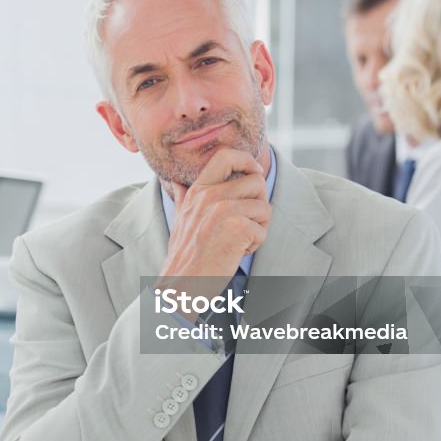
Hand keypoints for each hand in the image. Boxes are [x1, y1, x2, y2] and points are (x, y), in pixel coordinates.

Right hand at [161, 148, 270, 279]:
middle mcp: (210, 196)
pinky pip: (263, 230)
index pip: (226, 156)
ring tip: (238, 240)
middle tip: (245, 222)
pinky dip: (255, 245)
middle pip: (256, 180)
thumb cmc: (184, 255)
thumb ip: (182, 197)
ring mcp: (223, 211)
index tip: (253, 174)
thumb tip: (176, 183)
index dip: (247, 161)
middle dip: (259, 202)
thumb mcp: (179, 219)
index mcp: (198, 190)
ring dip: (258, 227)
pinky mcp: (237, 228)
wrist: (182, 284)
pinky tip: (236, 253)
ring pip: (264, 206)